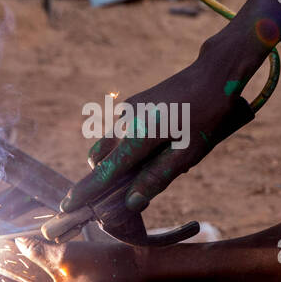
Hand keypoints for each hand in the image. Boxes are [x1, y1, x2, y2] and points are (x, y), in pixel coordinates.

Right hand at [62, 55, 247, 214]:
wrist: (213, 75)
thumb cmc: (206, 116)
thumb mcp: (188, 152)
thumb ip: (157, 178)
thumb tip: (131, 202)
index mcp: (138, 136)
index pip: (105, 171)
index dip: (86, 191)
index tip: (67, 206)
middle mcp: (125, 121)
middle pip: (100, 158)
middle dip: (104, 177)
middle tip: (129, 190)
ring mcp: (128, 110)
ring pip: (110, 145)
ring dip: (119, 162)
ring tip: (156, 162)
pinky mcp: (134, 103)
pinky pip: (121, 132)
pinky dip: (129, 146)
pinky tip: (160, 144)